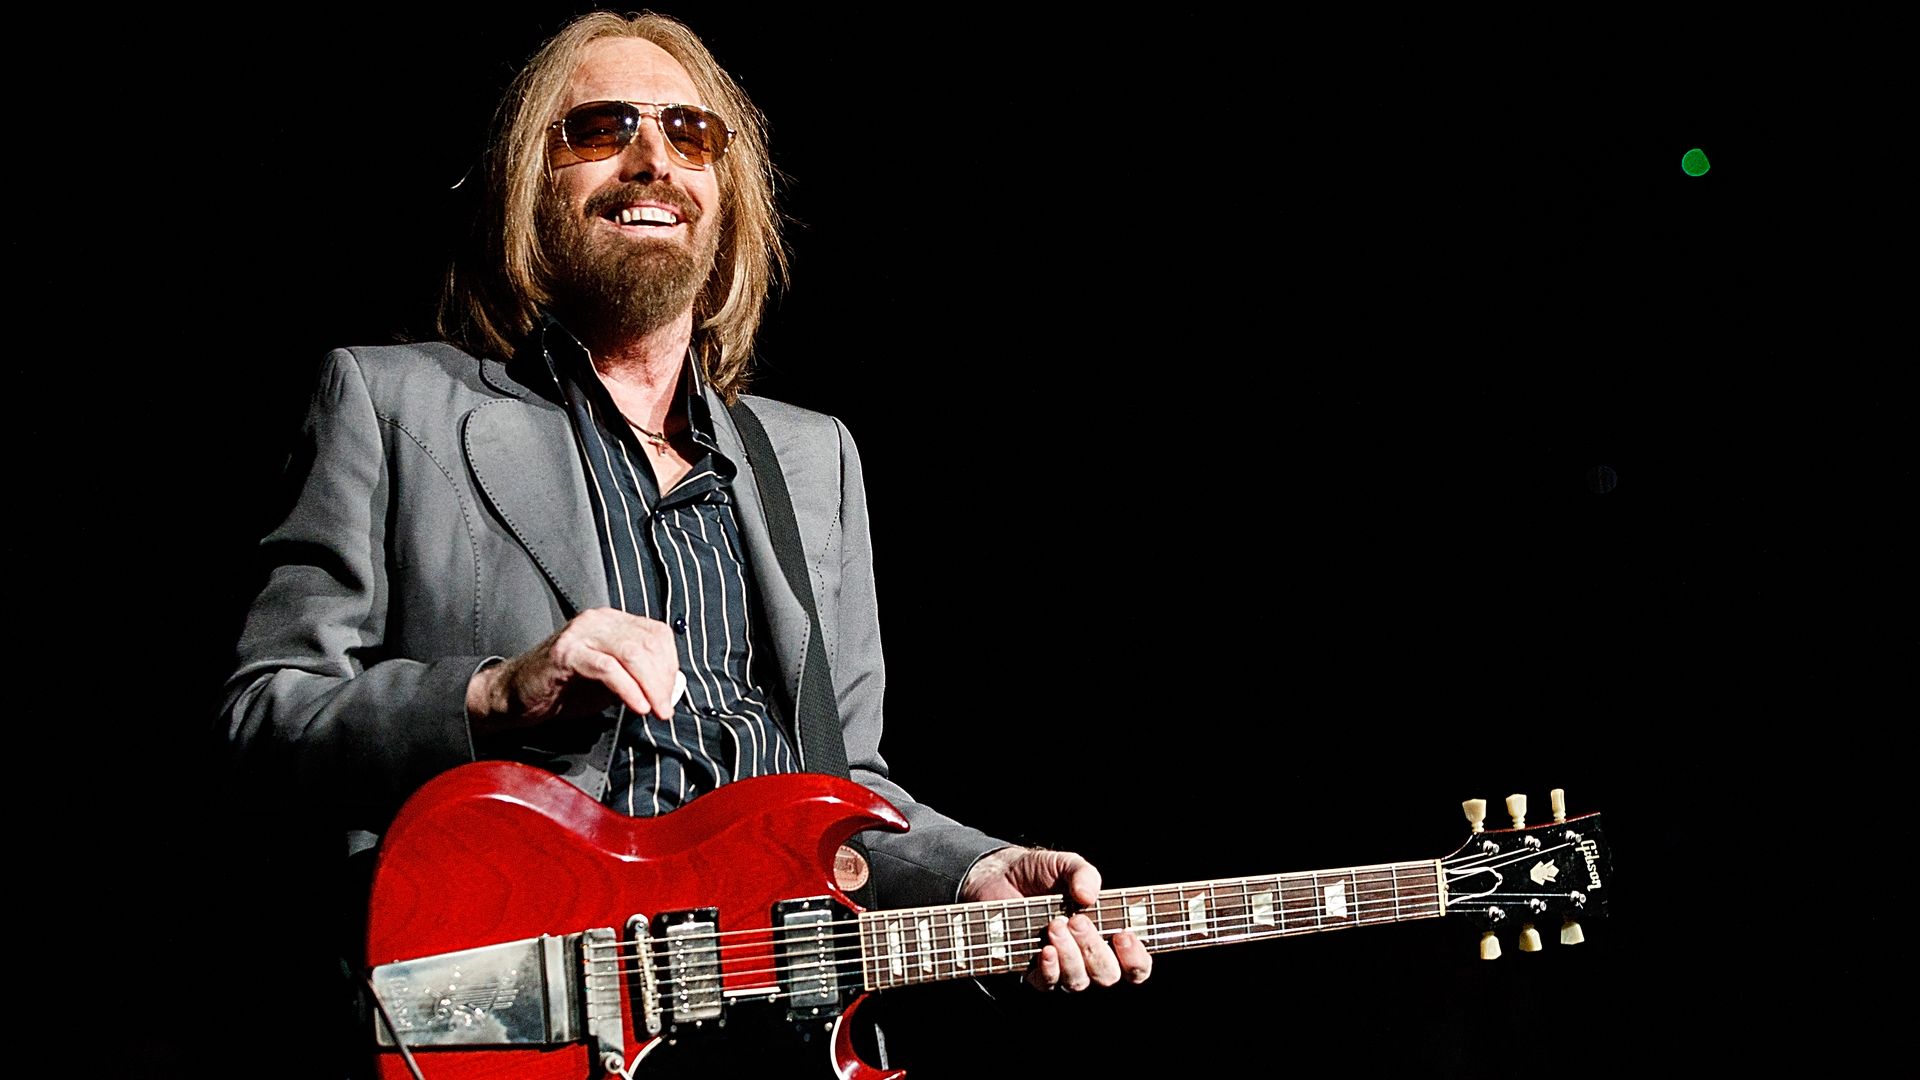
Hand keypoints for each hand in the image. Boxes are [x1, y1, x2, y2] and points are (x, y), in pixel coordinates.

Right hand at [466, 607, 680, 734]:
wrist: (515, 696)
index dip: (671, 665)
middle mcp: (599, 620)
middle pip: (648, 643)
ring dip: (650, 685)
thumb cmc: (563, 688)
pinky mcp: (566, 653)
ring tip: (655, 710)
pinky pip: (607, 668)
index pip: (657, 634)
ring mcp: (581, 633)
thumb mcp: (611, 683)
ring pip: (631, 653)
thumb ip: (638, 679)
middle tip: (665, 709)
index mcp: (613, 622)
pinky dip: (627, 688)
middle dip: (663, 680)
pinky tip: (637, 706)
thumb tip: (670, 689)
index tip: (671, 695)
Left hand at [961, 847, 1151, 991]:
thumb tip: (1089, 897)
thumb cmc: (1041, 873)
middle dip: (1095, 948)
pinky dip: (1050, 967)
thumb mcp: (1066, 864)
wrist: (999, 876)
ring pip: (1078, 981)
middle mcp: (1088, 958)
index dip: (1136, 958)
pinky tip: (1045, 948)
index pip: (1136, 965)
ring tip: (1055, 924)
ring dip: (1070, 954)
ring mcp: (1061, 967)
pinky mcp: (1034, 971)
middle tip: (1077, 920)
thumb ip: (1084, 874)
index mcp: (1108, 935)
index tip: (1124, 935)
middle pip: (1108, 975)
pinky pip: (1048, 983)